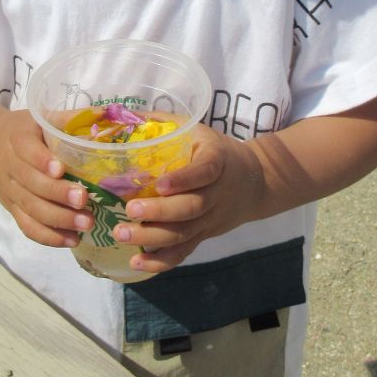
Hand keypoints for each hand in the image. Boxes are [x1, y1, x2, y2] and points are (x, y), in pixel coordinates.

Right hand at [0, 108, 93, 248]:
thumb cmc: (24, 131)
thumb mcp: (39, 118)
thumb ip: (68, 118)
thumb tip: (107, 114)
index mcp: (16, 138)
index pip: (25, 149)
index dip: (41, 160)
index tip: (60, 169)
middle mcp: (9, 166)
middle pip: (30, 183)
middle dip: (57, 194)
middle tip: (84, 199)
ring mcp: (10, 192)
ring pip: (30, 209)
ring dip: (59, 219)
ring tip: (87, 223)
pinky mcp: (13, 210)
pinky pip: (27, 227)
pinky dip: (49, 237)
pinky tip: (72, 239)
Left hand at [111, 126, 265, 274]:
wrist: (254, 181)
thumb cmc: (215, 151)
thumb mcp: (197, 131)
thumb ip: (163, 123)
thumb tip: (122, 113)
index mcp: (216, 161)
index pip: (204, 171)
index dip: (184, 179)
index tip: (159, 184)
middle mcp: (217, 193)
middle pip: (191, 207)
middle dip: (159, 212)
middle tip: (129, 211)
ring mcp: (211, 218)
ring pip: (185, 233)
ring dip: (153, 237)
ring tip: (122, 235)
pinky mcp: (204, 235)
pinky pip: (184, 252)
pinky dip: (161, 261)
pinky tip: (137, 263)